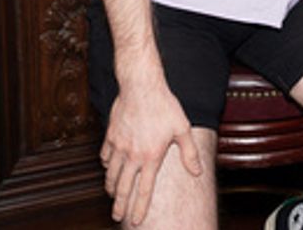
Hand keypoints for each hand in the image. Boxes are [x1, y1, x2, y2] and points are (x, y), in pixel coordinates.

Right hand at [99, 76, 202, 225]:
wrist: (141, 86)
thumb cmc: (165, 106)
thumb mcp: (182, 128)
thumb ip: (189, 153)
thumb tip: (197, 173)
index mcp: (151, 157)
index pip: (144, 190)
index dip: (139, 208)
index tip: (135, 220)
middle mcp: (133, 155)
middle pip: (123, 187)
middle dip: (119, 204)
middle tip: (117, 215)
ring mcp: (119, 146)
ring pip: (111, 174)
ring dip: (111, 187)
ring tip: (112, 194)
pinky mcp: (111, 135)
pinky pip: (105, 156)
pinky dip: (107, 165)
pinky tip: (110, 167)